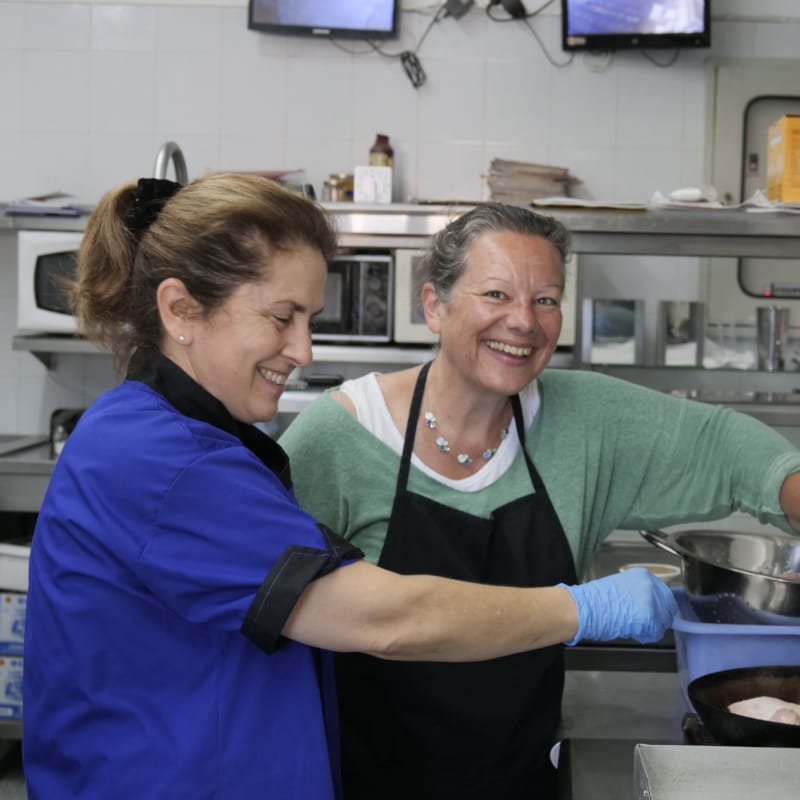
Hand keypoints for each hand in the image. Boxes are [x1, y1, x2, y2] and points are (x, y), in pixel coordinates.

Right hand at [559, 568, 677, 644]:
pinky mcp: (650, 617)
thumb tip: (649, 606)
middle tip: (645, 624)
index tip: (656, 613)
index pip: (664, 593)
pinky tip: (633, 631)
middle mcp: (651, 586)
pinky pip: (656, 632)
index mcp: (643, 576)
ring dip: (652, 628)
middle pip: (668, 607)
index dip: (660, 606)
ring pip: (663, 621)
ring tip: (634, 627)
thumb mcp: (622, 588)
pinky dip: (646, 635)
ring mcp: (652, 601)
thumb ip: (639, 594)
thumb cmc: (597, 600)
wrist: (586, 607)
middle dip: (658, 618)